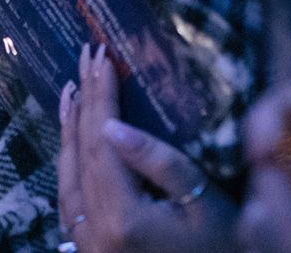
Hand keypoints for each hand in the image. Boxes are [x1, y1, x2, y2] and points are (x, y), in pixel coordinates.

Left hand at [56, 44, 235, 251]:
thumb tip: (113, 124)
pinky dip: (67, 166)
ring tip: (70, 91)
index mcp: (124, 217)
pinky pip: (69, 204)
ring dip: (67, 132)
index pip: (102, 141)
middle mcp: (96, 233)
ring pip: (67, 179)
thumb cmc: (224, 248)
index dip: (100, 96)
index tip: (100, 57)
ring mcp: (90, 246)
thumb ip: (158, 162)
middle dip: (84, 102)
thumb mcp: (203, 201)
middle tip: (85, 58)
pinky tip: (71, 146)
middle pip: (81, 154)